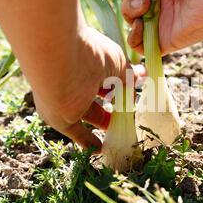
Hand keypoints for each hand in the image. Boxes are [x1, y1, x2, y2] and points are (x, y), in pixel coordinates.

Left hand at [30, 27, 140, 152]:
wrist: (61, 60)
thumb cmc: (92, 54)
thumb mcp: (118, 62)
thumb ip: (129, 75)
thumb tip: (141, 78)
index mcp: (87, 61)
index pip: (105, 76)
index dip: (119, 84)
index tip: (133, 93)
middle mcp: (75, 79)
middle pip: (97, 95)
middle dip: (114, 103)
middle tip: (131, 111)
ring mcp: (68, 99)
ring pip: (90, 113)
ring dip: (105, 121)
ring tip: (125, 127)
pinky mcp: (63, 119)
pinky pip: (77, 132)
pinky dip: (88, 140)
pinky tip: (100, 148)